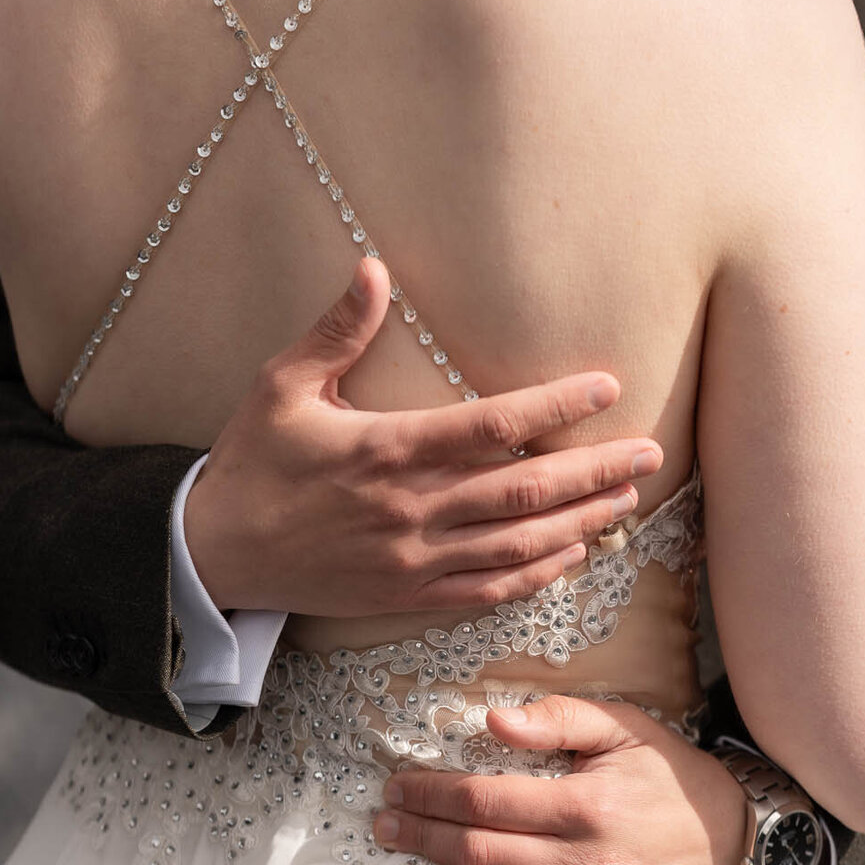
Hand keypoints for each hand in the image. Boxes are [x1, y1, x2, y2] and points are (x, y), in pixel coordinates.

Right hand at [185, 258, 662, 614]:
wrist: (214, 554)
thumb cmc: (253, 462)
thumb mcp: (282, 386)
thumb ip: (336, 330)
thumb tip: (374, 268)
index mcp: (388, 449)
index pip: (493, 426)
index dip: (556, 407)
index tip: (605, 387)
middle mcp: (411, 508)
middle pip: (525, 490)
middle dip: (595, 470)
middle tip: (649, 452)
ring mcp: (414, 559)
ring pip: (518, 543)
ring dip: (581, 521)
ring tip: (627, 499)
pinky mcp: (408, 595)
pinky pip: (489, 589)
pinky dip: (537, 573)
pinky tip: (573, 555)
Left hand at [373, 695, 756, 864]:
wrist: (743, 835)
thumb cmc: (673, 776)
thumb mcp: (625, 727)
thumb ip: (559, 718)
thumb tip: (491, 720)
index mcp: (587, 804)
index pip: (485, 801)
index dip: (431, 795)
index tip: (396, 790)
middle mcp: (592, 862)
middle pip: (484, 856)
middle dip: (422, 841)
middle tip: (382, 831)